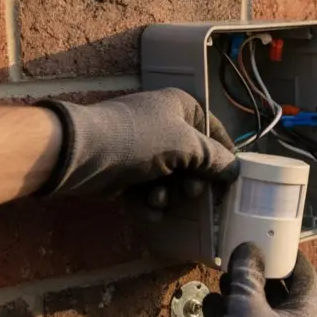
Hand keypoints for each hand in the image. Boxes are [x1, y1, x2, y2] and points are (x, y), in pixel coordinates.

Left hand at [36, 89, 238, 213]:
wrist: (82, 153)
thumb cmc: (140, 140)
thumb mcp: (187, 146)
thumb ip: (216, 159)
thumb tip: (234, 170)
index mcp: (180, 107)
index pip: (214, 131)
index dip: (224, 155)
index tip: (230, 178)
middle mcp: (163, 125)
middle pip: (193, 161)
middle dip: (191, 182)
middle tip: (190, 193)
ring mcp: (142, 148)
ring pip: (171, 179)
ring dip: (169, 195)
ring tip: (158, 199)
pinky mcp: (125, 171)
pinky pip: (148, 190)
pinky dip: (149, 202)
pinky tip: (147, 208)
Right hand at [177, 243, 316, 316]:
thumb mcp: (248, 307)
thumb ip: (248, 276)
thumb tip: (249, 250)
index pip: (308, 283)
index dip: (294, 261)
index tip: (280, 244)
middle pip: (281, 298)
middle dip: (261, 277)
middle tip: (245, 257)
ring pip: (258, 315)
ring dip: (241, 295)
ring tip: (224, 275)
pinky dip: (228, 316)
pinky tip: (211, 301)